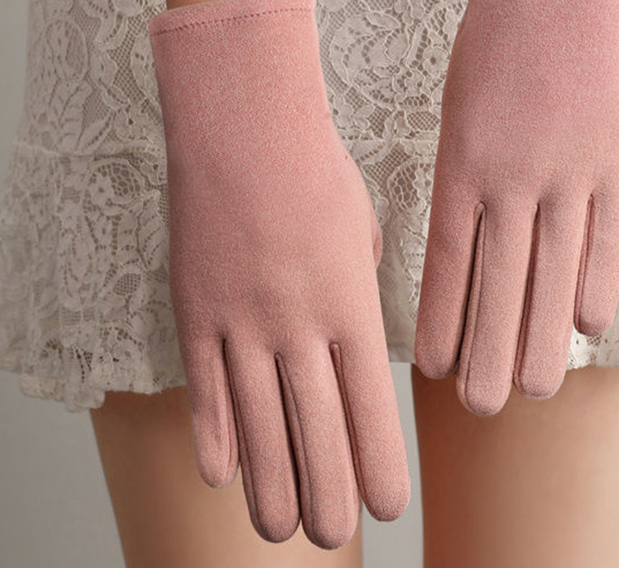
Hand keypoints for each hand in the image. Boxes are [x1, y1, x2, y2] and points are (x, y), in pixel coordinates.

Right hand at [149, 0, 409, 547]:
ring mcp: (242, 322)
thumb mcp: (362, 230)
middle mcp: (299, 324)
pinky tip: (225, 476)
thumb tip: (349, 335)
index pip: (369, 406)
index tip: (387, 506)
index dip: (378, 463)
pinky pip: (205, 388)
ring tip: (280, 530)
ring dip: (271, 484)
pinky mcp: (195, 310)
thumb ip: (358, 289)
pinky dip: (216, 437)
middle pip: (315, 430)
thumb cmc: (316, 171)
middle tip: (334, 534)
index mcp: (352, 303)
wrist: (245, 126)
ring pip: (258, 425)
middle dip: (328, 492)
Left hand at [415, 0, 618, 414]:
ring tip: (531, 389)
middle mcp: (514, 175)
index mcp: (462, 162)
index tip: (434, 370)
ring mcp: (569, 168)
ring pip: (554, 270)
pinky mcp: (614, 157)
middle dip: (488, 349)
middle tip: (480, 409)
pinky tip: (586, 327)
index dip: (443, 318)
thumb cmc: (491, 44)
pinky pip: (606, 234)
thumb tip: (468, 237)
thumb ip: (461, 176)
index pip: (449, 261)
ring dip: (542, 334)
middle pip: (500, 281)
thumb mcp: (456, 108)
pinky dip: (597, 282)